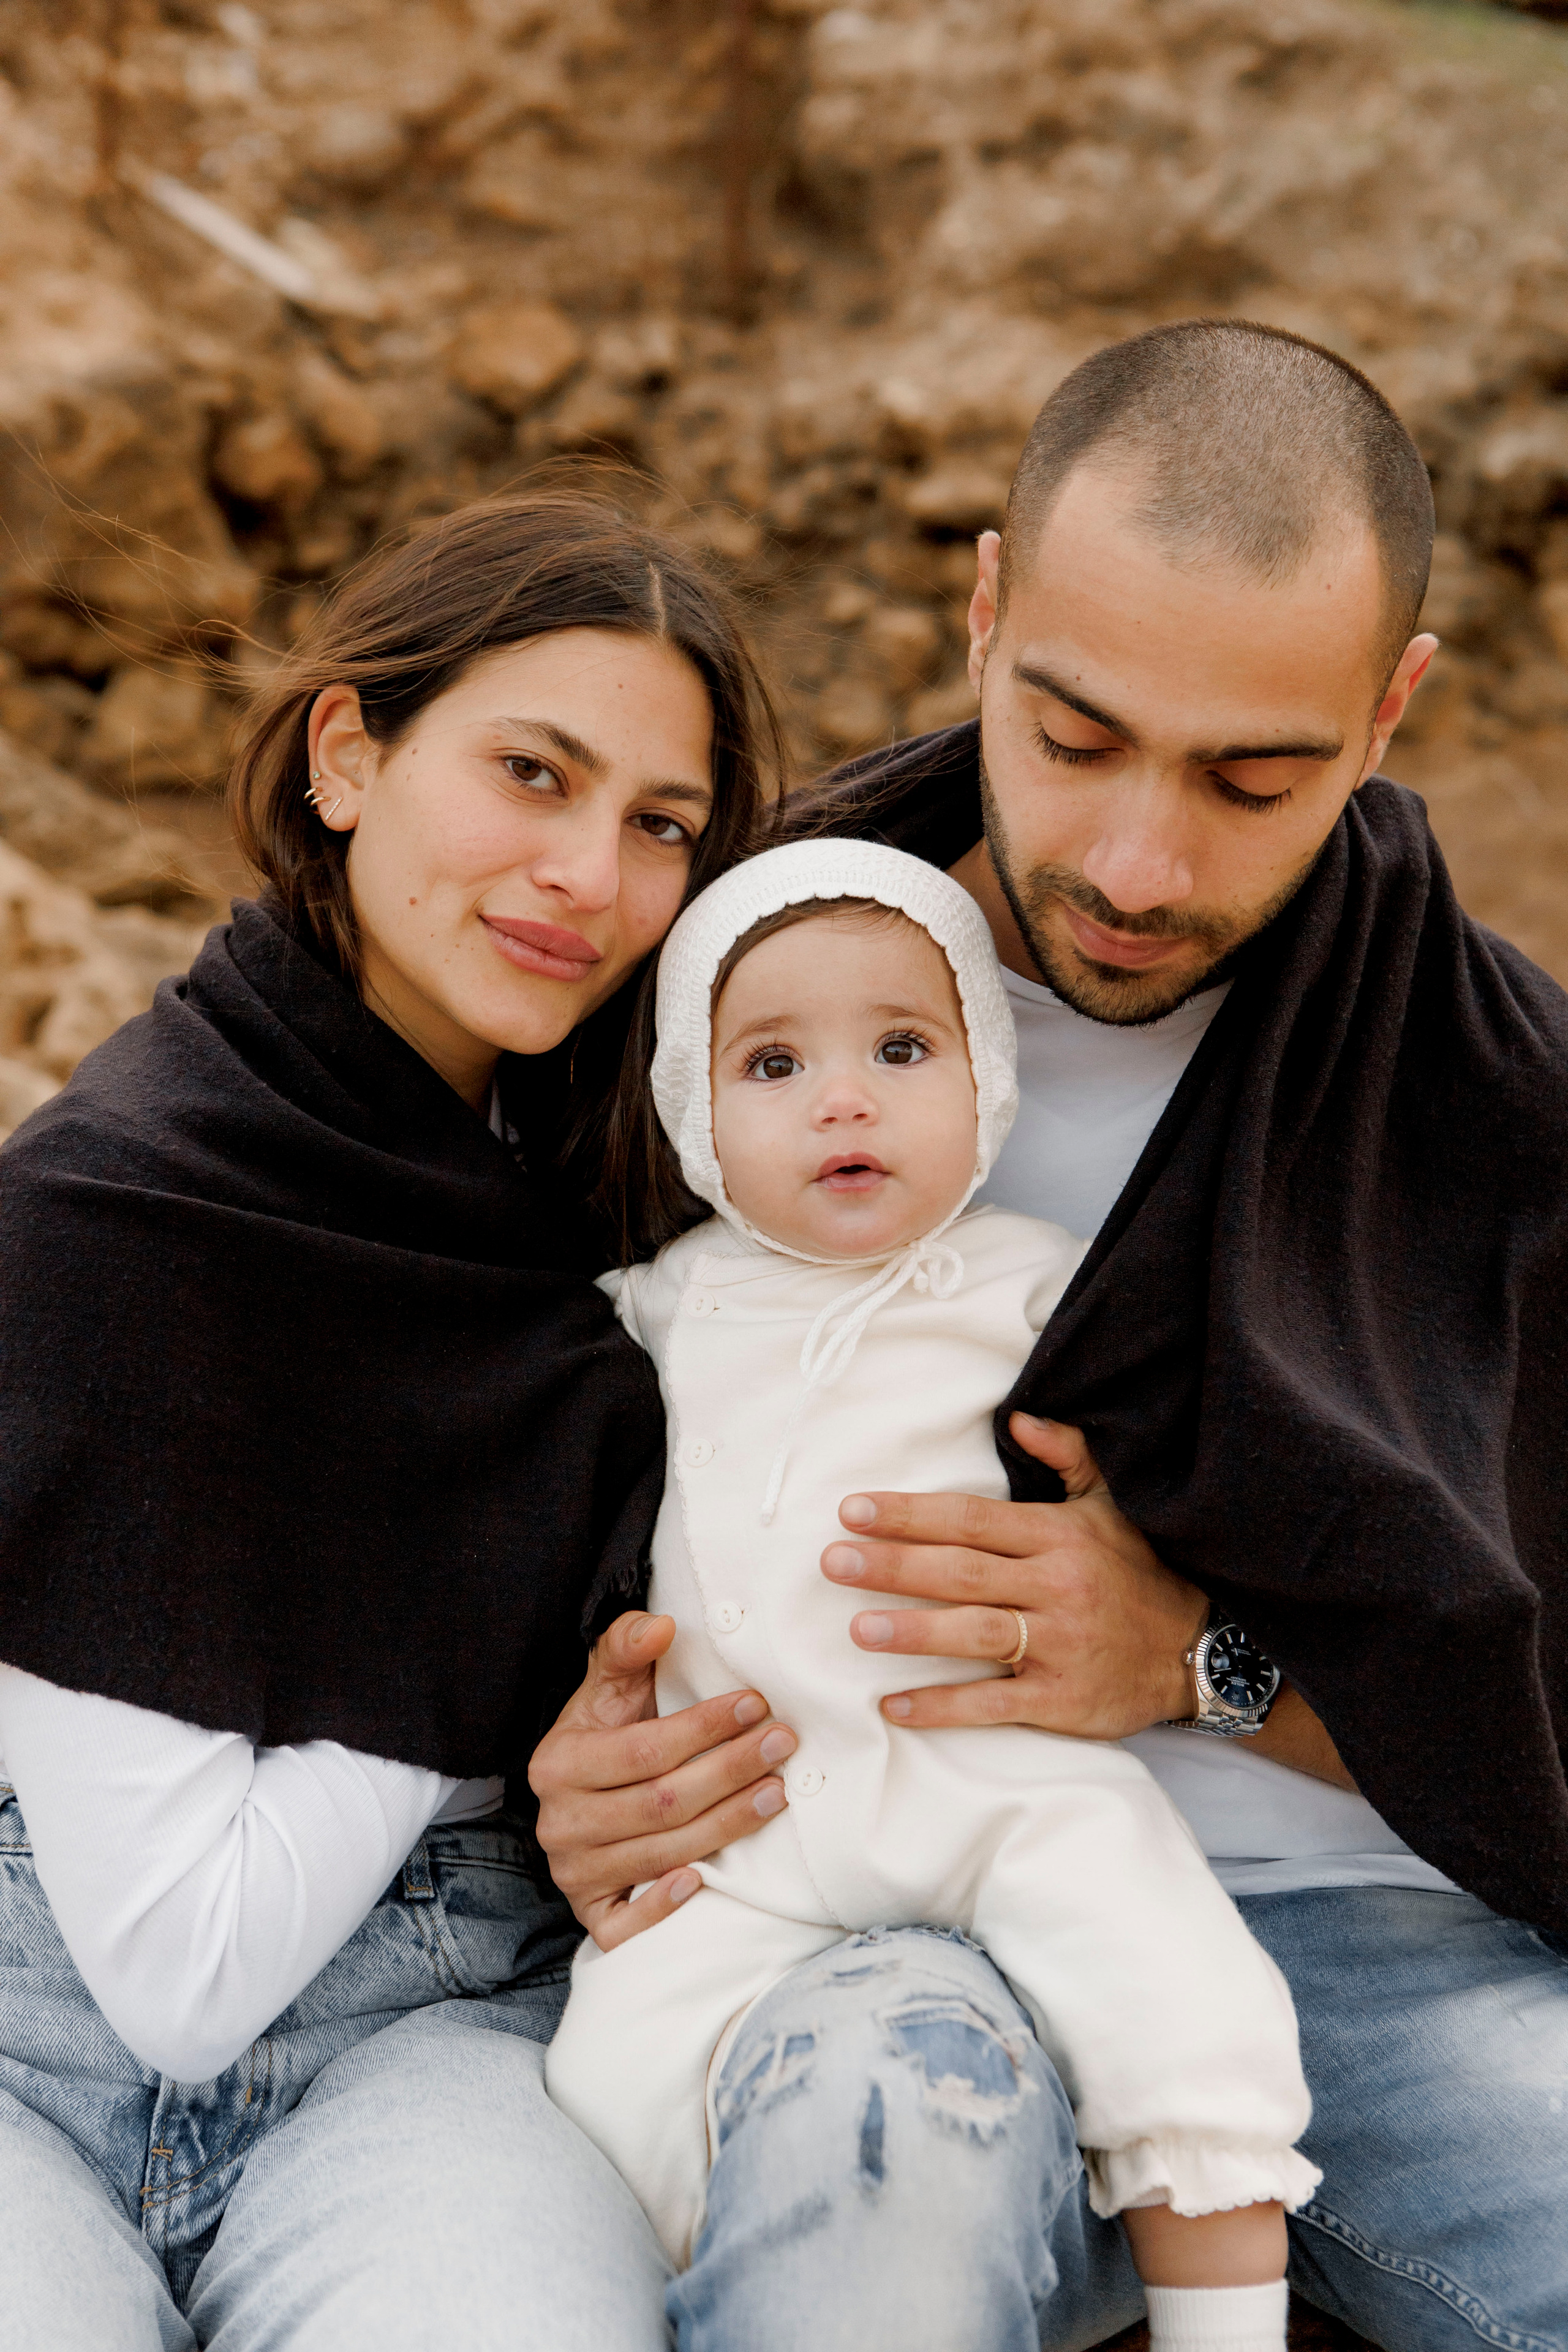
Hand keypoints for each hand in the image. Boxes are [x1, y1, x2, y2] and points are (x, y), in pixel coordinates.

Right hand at [528, 1611, 794, 1950]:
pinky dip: (664, 1905)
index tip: (756, 1704)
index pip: (643, 1749)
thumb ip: (627, 1647)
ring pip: (661, 1853)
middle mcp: (559, 1824)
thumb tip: (664, 1626)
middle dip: (730, 1771)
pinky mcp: (592, 1915)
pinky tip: (706, 1879)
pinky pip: (626, 1925)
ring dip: (726, 1824)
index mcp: (557, 1764)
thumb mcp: (608, 1686)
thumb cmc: (609, 1733)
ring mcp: (574, 1874)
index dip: (704, 1727)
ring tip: (778, 1792)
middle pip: (660, 1803)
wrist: (582, 1797)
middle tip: (783, 1745)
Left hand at [821, 1416, 1207, 1739]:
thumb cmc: (1141, 1571)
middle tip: (834, 1562)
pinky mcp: (1063, 1700)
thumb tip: (1019, 1418)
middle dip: (893, 1565)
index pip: (970, 1519)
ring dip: (913, 1632)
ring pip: (975, 1633)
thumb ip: (1067, 1455)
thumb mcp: (1111, 1504)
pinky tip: (894, 1704)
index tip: (854, 1511)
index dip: (909, 1514)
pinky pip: (994, 1704)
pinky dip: (943, 1705)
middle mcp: (1056, 1587)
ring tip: (857, 1628)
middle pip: (961, 1572)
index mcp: (1058, 1536)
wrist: (1201, 1650)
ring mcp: (1060, 1645)